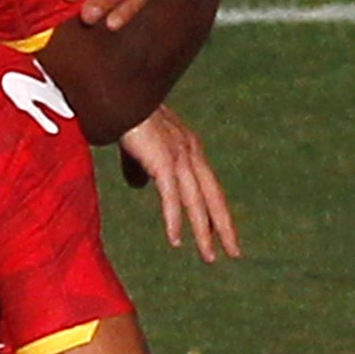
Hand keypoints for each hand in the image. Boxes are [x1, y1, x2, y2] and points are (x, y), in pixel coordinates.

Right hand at [116, 105, 240, 261]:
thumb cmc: (127, 116)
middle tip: (235, 252)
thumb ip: (142, 168)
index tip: (224, 234)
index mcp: (190, 147)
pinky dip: (174, 220)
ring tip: (210, 257)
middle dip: (224, 227)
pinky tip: (175, 241)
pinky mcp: (163, 161)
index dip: (217, 211)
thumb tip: (140, 187)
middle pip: (213, 197)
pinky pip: (171, 197)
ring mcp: (179, 157)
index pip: (209, 186)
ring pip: (196, 202)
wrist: (119, 96)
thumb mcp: (142, 146)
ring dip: (203, 232)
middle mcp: (191, 153)